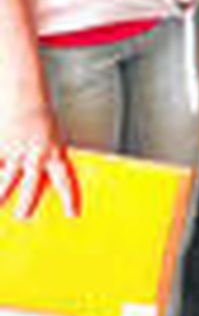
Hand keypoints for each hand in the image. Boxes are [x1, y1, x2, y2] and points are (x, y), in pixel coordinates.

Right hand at [0, 105, 78, 219]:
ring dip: (1, 195)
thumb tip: (46, 186)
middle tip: (23, 217)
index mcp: (55, 154)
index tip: (73, 215)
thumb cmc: (42, 123)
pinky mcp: (1, 147)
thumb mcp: (53, 141)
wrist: (25, 97)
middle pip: (32, 184)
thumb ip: (50, 163)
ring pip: (7, 180)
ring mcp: (17, 151)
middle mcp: (36, 154)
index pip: (66, 180)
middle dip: (27, 203)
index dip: (70, 199)